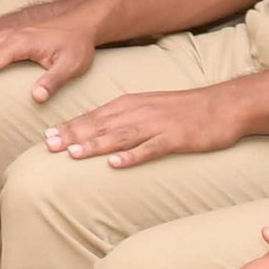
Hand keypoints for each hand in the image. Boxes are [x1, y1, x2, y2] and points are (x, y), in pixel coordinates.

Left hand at [45, 85, 247, 169]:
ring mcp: (157, 126)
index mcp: (129, 104)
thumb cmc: (182, 109)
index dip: (69, 126)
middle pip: (100, 125)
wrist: (222, 105)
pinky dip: (133, 156)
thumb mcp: (147, 106)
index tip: (46, 136)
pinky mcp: (176, 139)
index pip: (93, 116)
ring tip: (73, 153)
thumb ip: (123, 117)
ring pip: (120, 136)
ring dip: (95, 145)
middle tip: (48, 145)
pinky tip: (116, 164)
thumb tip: (96, 129)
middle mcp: (139, 113)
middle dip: (73, 135)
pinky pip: (151, 149)